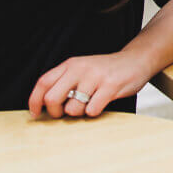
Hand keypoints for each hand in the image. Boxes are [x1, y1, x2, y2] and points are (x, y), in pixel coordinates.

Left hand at [28, 51, 154, 118]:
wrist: (137, 59)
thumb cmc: (107, 70)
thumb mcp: (83, 69)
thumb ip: (65, 81)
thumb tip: (45, 104)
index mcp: (71, 64)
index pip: (43, 82)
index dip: (34, 101)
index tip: (36, 113)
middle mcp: (80, 69)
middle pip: (52, 98)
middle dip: (56, 112)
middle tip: (64, 113)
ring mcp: (95, 77)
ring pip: (73, 108)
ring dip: (79, 113)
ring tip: (89, 104)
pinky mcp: (110, 86)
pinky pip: (92, 110)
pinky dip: (95, 112)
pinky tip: (102, 103)